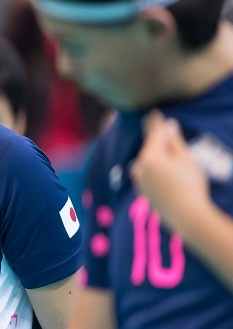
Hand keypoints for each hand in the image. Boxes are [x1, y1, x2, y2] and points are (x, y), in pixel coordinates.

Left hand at [130, 111, 207, 228]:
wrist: (186, 216)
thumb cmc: (190, 185)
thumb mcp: (186, 159)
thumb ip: (174, 142)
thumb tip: (168, 125)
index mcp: (150, 156)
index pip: (154, 135)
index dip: (156, 123)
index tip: (153, 112)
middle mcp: (139, 167)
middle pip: (151, 148)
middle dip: (158, 140)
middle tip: (161, 128)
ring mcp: (139, 180)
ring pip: (149, 162)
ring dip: (157, 156)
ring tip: (169, 155)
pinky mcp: (142, 191)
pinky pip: (148, 174)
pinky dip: (155, 169)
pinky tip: (165, 171)